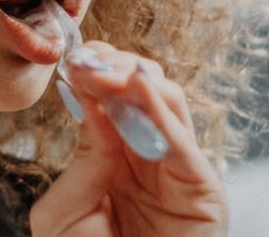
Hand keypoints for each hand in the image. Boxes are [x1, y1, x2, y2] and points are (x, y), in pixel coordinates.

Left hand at [29, 41, 227, 236]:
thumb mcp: (65, 212)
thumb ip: (81, 158)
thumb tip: (92, 102)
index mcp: (117, 156)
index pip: (111, 98)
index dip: (94, 71)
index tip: (71, 56)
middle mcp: (150, 155)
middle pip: (142, 91)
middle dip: (115, 67)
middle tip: (88, 58)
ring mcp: (179, 169)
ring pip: (169, 104)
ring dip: (137, 80)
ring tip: (107, 71)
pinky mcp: (202, 190)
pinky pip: (184, 142)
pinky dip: (162, 113)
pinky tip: (139, 90)